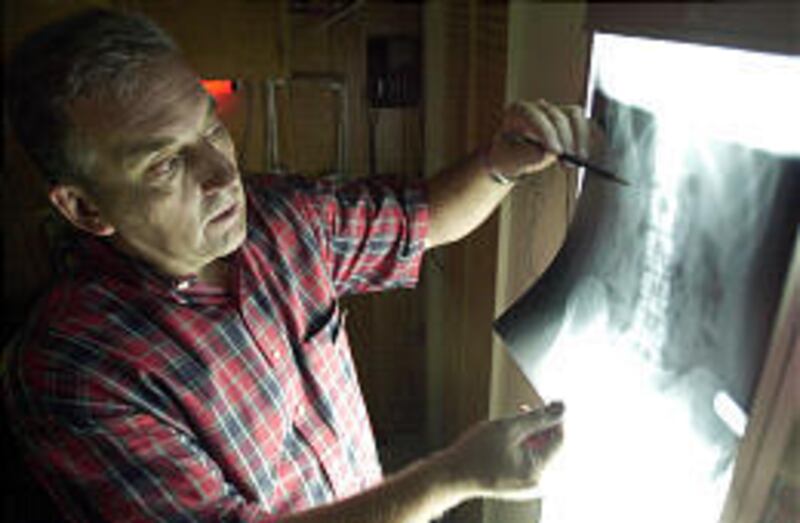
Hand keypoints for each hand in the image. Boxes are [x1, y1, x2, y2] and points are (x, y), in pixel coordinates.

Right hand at [440, 401, 564, 500]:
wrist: (452, 474)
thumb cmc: (474, 452)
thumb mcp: (508, 427)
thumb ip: (538, 417)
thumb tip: (562, 408)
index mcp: (537, 469)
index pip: (560, 439)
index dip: (555, 418)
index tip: (548, 402)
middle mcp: (536, 480)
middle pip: (550, 445)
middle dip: (540, 425)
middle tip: (525, 409)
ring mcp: (527, 484)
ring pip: (539, 451)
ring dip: (530, 434)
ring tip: (512, 423)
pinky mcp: (519, 483)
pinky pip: (529, 460)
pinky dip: (523, 446)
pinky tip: (508, 437)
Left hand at [487, 99, 594, 181]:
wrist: (513, 156)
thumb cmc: (507, 155)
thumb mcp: (509, 159)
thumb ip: (524, 156)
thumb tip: (546, 153)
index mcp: (518, 111)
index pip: (535, 116)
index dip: (548, 133)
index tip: (556, 152)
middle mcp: (538, 107)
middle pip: (558, 115)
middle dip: (566, 139)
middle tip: (569, 161)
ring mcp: (555, 111)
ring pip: (575, 115)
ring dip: (581, 137)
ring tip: (578, 159)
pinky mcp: (569, 120)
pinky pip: (584, 123)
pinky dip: (590, 137)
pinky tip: (587, 153)